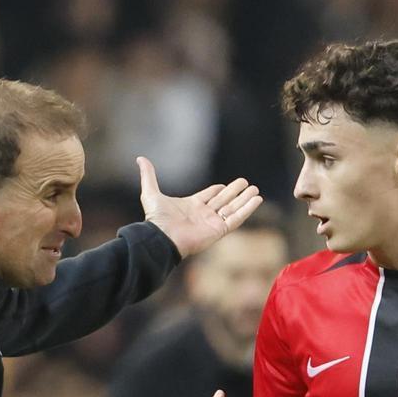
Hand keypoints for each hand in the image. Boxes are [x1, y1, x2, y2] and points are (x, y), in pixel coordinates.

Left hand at [137, 157, 262, 257]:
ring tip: (255, 189)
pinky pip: (237, 218)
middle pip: (224, 200)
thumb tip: (140, 158)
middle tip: (246, 182)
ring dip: (244, 199)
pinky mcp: (219, 230)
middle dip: (235, 192)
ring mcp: (212, 223)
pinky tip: (257, 200)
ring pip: (233, 208)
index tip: (225, 186)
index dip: (217, 190)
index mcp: (191, 206)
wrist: (162, 238)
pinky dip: (247, 209)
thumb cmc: (157, 219)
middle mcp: (204, 215)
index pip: (209, 196)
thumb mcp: (150, 193)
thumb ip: (149, 176)